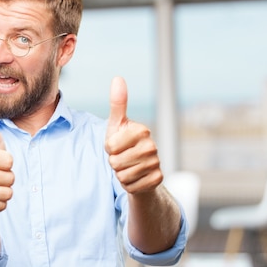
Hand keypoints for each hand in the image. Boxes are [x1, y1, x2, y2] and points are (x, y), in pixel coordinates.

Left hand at [105, 77, 162, 193]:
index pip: (110, 146)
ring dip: (121, 174)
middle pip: (115, 162)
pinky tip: (135, 177)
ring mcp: (156, 163)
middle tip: (122, 157)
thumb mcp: (117, 124)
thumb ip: (117, 103)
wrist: (139, 168)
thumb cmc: (124, 143)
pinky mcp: (157, 179)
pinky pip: (131, 187)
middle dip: (114, 163)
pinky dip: (129, 185)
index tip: (116, 145)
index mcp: (142, 131)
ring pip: (123, 176)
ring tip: (128, 166)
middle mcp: (152, 146)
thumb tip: (118, 78)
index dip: (108, 148)